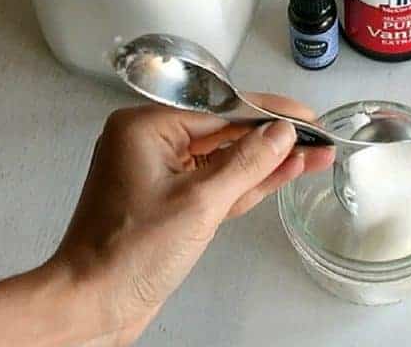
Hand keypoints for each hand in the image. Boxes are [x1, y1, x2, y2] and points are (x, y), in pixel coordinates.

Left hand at [50, 95, 334, 345]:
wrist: (93, 302)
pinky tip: (282, 173)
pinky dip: (246, 183)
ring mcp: (158, 174)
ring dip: (266, 161)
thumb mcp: (199, 202)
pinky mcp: (168, 203)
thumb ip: (246, 164)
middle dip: (271, 137)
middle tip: (317, 135)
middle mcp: (148, 143)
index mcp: (144, 127)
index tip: (305, 115)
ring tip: (313, 153)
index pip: (219, 109)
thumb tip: (281, 133)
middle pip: (223, 131)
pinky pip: (213, 184)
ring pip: (223, 160)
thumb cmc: (127, 252)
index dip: (268, 112)